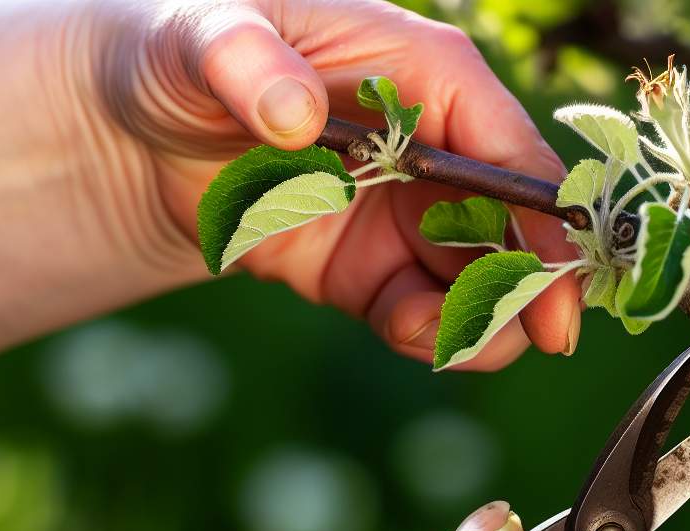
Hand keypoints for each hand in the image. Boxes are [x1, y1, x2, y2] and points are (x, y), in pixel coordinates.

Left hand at [89, 0, 580, 367]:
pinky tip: (402, 334)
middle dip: (532, 289)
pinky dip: (429, 338)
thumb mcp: (198, 33)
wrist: (130, 128)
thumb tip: (292, 112)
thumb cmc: (179, 48)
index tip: (558, 283)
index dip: (546, 221)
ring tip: (420, 334)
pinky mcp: (374, 274)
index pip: (516, 154)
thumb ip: (242, 61)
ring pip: (486, 285)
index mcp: (429, 75)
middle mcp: (440, 147)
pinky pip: (428, 317)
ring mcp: (411, 216)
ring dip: (476, 323)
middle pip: (522, 230)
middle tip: (529, 336)